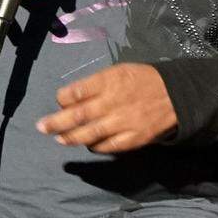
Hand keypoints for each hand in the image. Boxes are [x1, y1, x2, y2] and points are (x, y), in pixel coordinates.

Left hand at [36, 63, 177, 152]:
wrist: (176, 95)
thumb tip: (71, 98)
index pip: (77, 91)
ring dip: (71, 138)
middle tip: (41, 127)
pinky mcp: (132, 138)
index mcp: (110, 81)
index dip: (63, 97)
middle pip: (78, 115)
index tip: (59, 100)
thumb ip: (96, 84)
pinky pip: (107, 146)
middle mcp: (114, 102)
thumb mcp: (120, 71)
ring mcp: (123, 122)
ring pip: (89, 134)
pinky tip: (88, 144)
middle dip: (56, 122)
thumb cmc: (143, 80)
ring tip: (59, 139)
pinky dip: (95, 146)